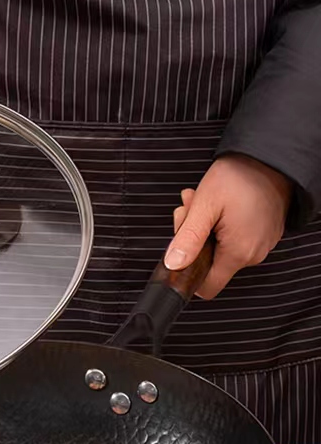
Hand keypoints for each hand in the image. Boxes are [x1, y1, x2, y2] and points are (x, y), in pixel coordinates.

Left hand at [166, 154, 292, 298]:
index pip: (206, 287)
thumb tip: (173, 264)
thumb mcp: (205, 206)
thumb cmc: (240, 176)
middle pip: (209, 263)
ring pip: (218, 248)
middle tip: (189, 211)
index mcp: (238, 253)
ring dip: (203, 227)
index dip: (188, 271)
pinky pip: (233, 237)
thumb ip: (187, 238)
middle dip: (192, 239)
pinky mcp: (262, 233)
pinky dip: (219, 223)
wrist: (270, 155)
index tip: (183, 247)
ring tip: (201, 203)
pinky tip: (217, 204)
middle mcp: (253, 254)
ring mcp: (260, 244)